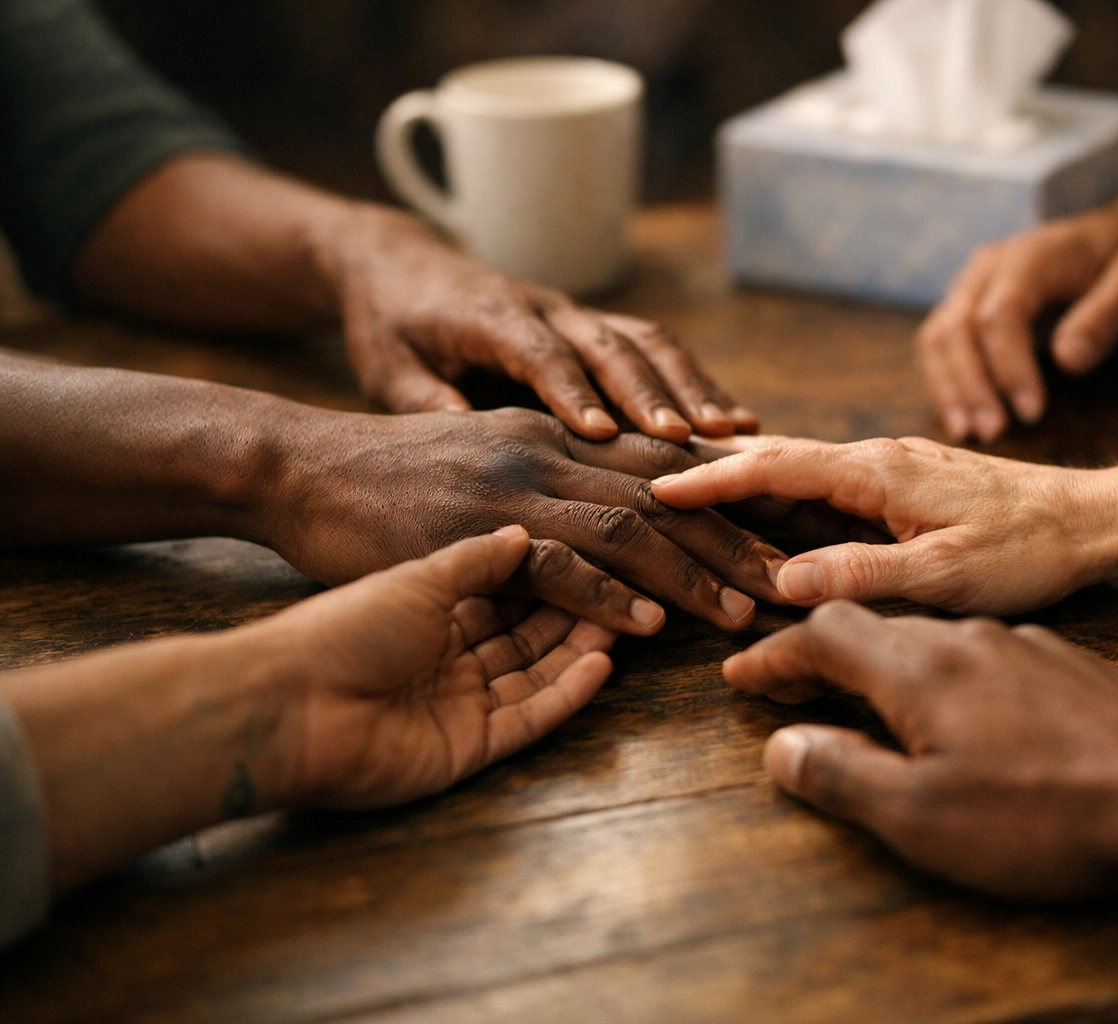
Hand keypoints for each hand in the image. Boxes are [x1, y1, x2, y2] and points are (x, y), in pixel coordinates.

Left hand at [257, 527, 615, 807]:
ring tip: (631, 619)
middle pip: (530, 635)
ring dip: (581, 648)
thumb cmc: (343, 627)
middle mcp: (450, 659)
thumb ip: (477, 561)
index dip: (554, 575)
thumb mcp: (417, 577)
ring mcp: (460, 705)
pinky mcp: (467, 749)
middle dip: (579, 610)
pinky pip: (530, 719)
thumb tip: (527, 533)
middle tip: (632, 584)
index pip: (509, 594)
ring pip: (538, 675)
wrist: (289, 702)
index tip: (601, 551)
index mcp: (432, 615)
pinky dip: (567, 694)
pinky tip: (602, 663)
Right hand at [264, 407, 789, 629]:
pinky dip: (605, 595)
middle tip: (796, 579)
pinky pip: (553, 562)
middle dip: (740, 538)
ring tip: (744, 611)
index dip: (738, 500)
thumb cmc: (399, 478)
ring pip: (629, 524)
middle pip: (668, 495)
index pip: (669, 466)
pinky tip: (647, 625)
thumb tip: (624, 531)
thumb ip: (558, 486)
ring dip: (694, 571)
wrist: (301, 469)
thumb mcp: (492, 462)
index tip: (792, 534)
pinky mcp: (469, 530)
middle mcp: (548, 448)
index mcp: (559, 434)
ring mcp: (510, 486)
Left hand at [325, 209, 757, 440]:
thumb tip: (468, 444)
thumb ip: (427, 402)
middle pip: (609, 345)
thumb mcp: (386, 366)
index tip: (600, 434)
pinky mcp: (595, 325)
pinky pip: (656, 348)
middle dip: (652, 392)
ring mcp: (577, 313)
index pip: (537, 354)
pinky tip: (734, 421)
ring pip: (647, 342)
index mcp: (490, 317)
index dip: (569, 391)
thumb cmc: (391, 324)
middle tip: (686, 440)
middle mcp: (545, 308)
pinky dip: (697, 381)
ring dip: (692, 385)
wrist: (402, 265)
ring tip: (732, 431)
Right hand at [652, 436, 1115, 613]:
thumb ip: (861, 573)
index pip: (774, 466)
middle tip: (652, 477)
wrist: (1091, 519)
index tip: (657, 485)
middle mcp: (878, 458)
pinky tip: (770, 512)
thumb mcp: (945, 574)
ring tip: (689, 492)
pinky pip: (827, 483)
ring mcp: (892, 467)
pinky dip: (786, 494)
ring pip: (800, 469)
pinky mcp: (906, 484)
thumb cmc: (1027, 548)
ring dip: (746, 481)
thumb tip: (779, 580)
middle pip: (776, 458)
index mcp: (877, 471)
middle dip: (713, 468)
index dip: (711, 479)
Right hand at [727, 602, 1117, 1004]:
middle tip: (790, 692)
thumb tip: (781, 746)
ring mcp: (1020, 645)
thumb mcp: (923, 817)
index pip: (822, 634)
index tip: (741, 677)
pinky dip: (944, 675)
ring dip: (885, 665)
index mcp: (918, 664)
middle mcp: (965, 636)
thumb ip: (842, 776)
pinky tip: (960, 715)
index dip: (774, 657)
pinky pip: (981, 655)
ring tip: (868, 705)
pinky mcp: (1064, 664)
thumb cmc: (1046, 812)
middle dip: (822, 655)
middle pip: (873, 626)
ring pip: (930, 638)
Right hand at [917, 198, 1117, 440]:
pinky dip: (944, 382)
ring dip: (949, 388)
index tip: (1032, 412)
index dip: (1010, 366)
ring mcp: (971, 285)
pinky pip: (939, 344)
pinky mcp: (965, 305)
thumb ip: (1104, 317)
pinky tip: (961, 419)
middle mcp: (988, 267)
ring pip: (937, 337)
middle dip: (971, 385)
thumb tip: (1067, 360)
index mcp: (1031, 255)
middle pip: (957, 327)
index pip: (1001, 314)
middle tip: (995, 432)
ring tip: (968, 433)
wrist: (1115, 233)